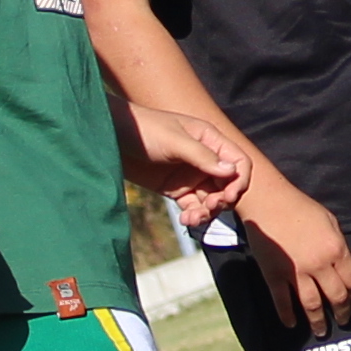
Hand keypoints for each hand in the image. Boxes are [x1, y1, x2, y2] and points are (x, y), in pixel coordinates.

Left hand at [123, 108, 247, 211]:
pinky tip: (186, 220)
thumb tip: (232, 172)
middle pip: (228, 184)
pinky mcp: (176, 189)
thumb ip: (202, 156)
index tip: (228, 197)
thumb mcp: (174, 141)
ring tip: (193, 219)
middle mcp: (205, 158)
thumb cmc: (145, 130)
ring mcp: (191, 175)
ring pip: (212, 199)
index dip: (239, 181)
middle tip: (208, 207)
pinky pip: (193, 207)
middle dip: (223, 200)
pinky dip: (194, 216)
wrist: (112, 138)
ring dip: (208, 212)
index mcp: (210, 140)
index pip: (239, 162)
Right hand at [240, 177, 350, 337]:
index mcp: (336, 249)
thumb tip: (343, 266)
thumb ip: (339, 245)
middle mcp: (319, 264)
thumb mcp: (330, 222)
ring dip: (318, 322)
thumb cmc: (301, 207)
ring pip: (312, 306)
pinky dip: (287, 316)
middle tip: (343, 320)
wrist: (268, 202)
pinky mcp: (274, 276)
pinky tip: (292, 324)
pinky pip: (282, 302)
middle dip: (342, 312)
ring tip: (321, 330)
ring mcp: (296, 272)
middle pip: (336, 297)